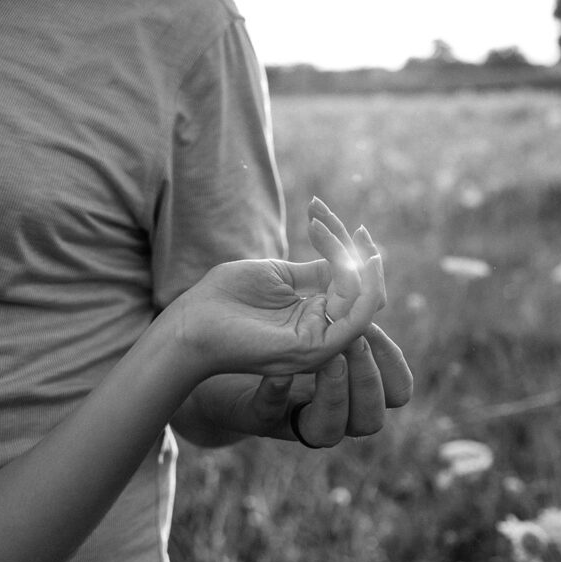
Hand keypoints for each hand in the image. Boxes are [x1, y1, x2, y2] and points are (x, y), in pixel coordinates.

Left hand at [218, 200, 411, 448]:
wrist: (192, 324)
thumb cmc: (224, 298)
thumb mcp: (275, 275)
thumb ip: (312, 273)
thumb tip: (342, 257)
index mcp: (312, 314)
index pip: (347, 280)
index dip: (348, 247)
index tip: (326, 213)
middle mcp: (321, 329)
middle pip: (361, 290)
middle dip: (361, 252)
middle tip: (355, 226)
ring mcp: (320, 341)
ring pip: (364, 301)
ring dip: (363, 264)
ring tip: (356, 235)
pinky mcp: (315, 348)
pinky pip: (355, 319)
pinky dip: (368, 289)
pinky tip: (365, 260)